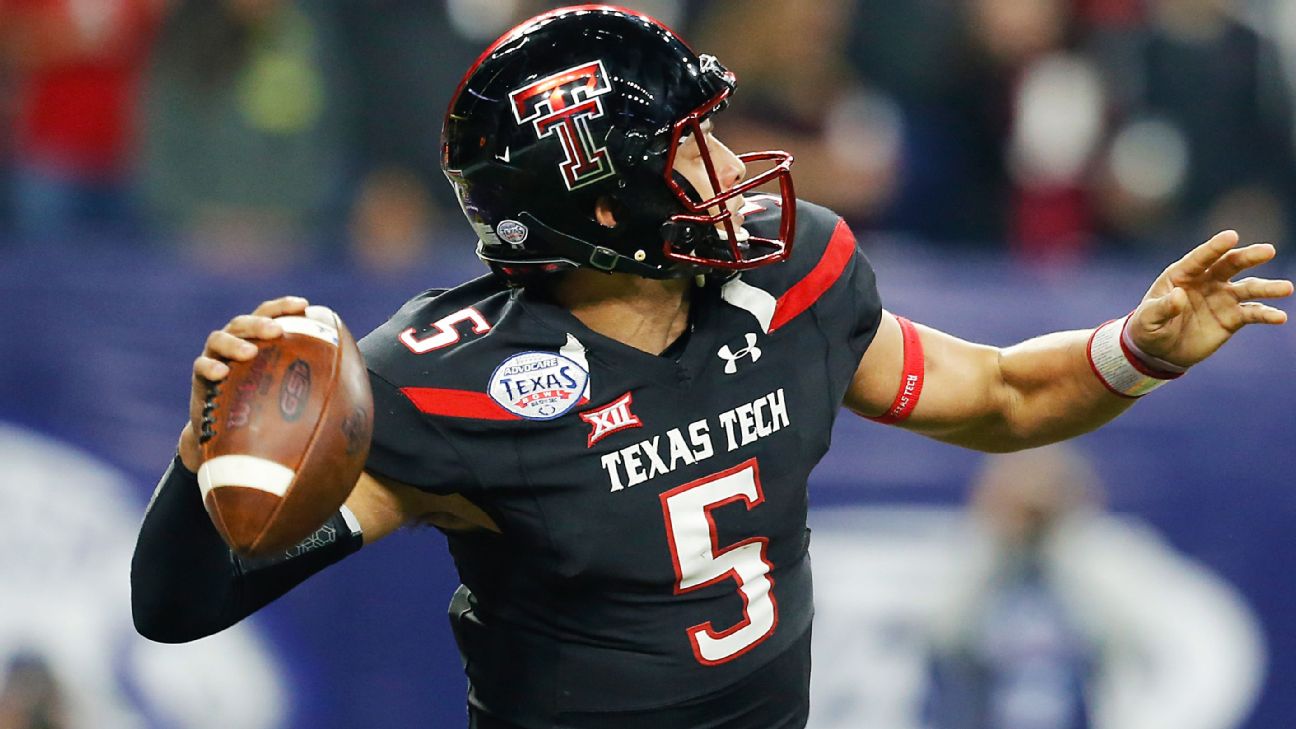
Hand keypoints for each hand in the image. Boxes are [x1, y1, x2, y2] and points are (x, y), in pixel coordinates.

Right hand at [177, 296, 309, 470]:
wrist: (227, 437)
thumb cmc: (264, 407)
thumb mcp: (287, 390)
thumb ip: (308, 379)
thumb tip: (352, 381)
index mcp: (257, 339)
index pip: (269, 314)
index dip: (284, 306)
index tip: (304, 305)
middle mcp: (235, 343)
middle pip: (245, 322)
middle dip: (261, 323)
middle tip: (277, 331)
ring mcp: (215, 358)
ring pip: (220, 338)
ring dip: (235, 343)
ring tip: (250, 351)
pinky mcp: (200, 379)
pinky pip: (201, 367)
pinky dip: (210, 366)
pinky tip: (221, 373)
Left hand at [1128, 231, 1291, 367]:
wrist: (1159, 351)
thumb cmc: (1148, 328)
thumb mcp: (1147, 320)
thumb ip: (1161, 308)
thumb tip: (1179, 296)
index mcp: (1182, 275)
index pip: (1200, 258)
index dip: (1215, 247)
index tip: (1232, 236)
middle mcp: (1206, 281)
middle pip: (1230, 265)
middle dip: (1249, 257)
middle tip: (1268, 251)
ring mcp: (1222, 298)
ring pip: (1248, 288)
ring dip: (1267, 288)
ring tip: (1286, 288)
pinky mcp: (1232, 318)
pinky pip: (1252, 313)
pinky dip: (1266, 314)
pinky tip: (1279, 317)